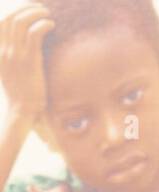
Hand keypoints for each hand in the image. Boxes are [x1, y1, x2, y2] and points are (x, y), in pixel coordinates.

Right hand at [0, 4, 55, 119]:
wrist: (21, 113)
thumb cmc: (20, 95)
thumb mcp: (9, 72)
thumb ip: (11, 56)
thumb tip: (22, 42)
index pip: (1, 21)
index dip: (14, 10)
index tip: (27, 8)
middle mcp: (4, 50)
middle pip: (11, 17)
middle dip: (27, 7)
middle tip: (41, 8)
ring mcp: (16, 55)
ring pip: (22, 22)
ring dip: (36, 13)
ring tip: (47, 15)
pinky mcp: (30, 61)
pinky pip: (35, 33)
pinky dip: (44, 24)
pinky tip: (51, 25)